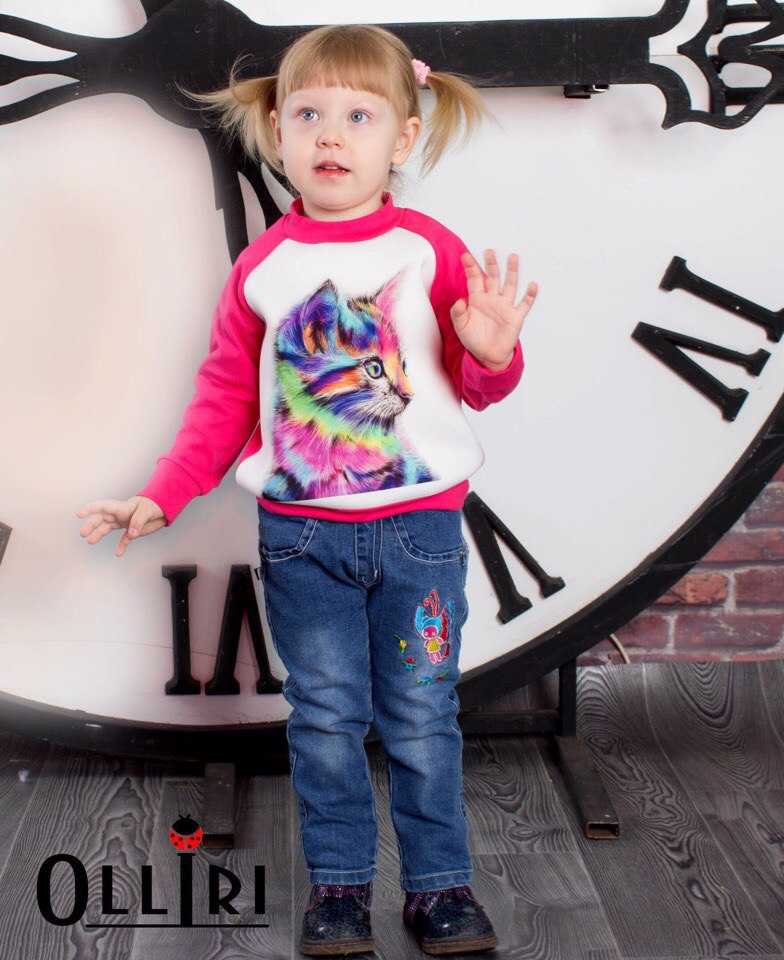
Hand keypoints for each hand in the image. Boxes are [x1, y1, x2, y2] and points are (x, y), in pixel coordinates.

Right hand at [76, 496, 166, 557]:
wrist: (166, 508)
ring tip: (90, 541)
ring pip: (108, 528)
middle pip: (101, 519)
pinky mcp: (133, 531)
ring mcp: (125, 523)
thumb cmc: (155, 504)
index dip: (90, 509)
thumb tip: (131, 534)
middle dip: (91, 525)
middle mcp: (120, 515)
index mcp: (122, 507)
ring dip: (99, 534)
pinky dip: (121, 546)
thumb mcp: (147, 511)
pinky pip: (124, 539)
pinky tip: (118, 553)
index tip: (79, 514)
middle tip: (83, 533)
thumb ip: (138, 521)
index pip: (103, 507)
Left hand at [451, 249, 537, 370]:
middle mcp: (492, 300)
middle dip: (491, 264)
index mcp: (478, 300)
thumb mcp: (462, 327)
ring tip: (513, 257)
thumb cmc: (474, 340)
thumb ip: (459, 313)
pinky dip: (529, 296)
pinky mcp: (515, 317)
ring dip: (511, 272)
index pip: (474, 280)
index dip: (470, 268)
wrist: (489, 355)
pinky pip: (524, 304)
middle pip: (492, 278)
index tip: (465, 256)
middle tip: (489, 251)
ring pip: (509, 285)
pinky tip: (532, 285)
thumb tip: (459, 300)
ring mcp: (505, 307)